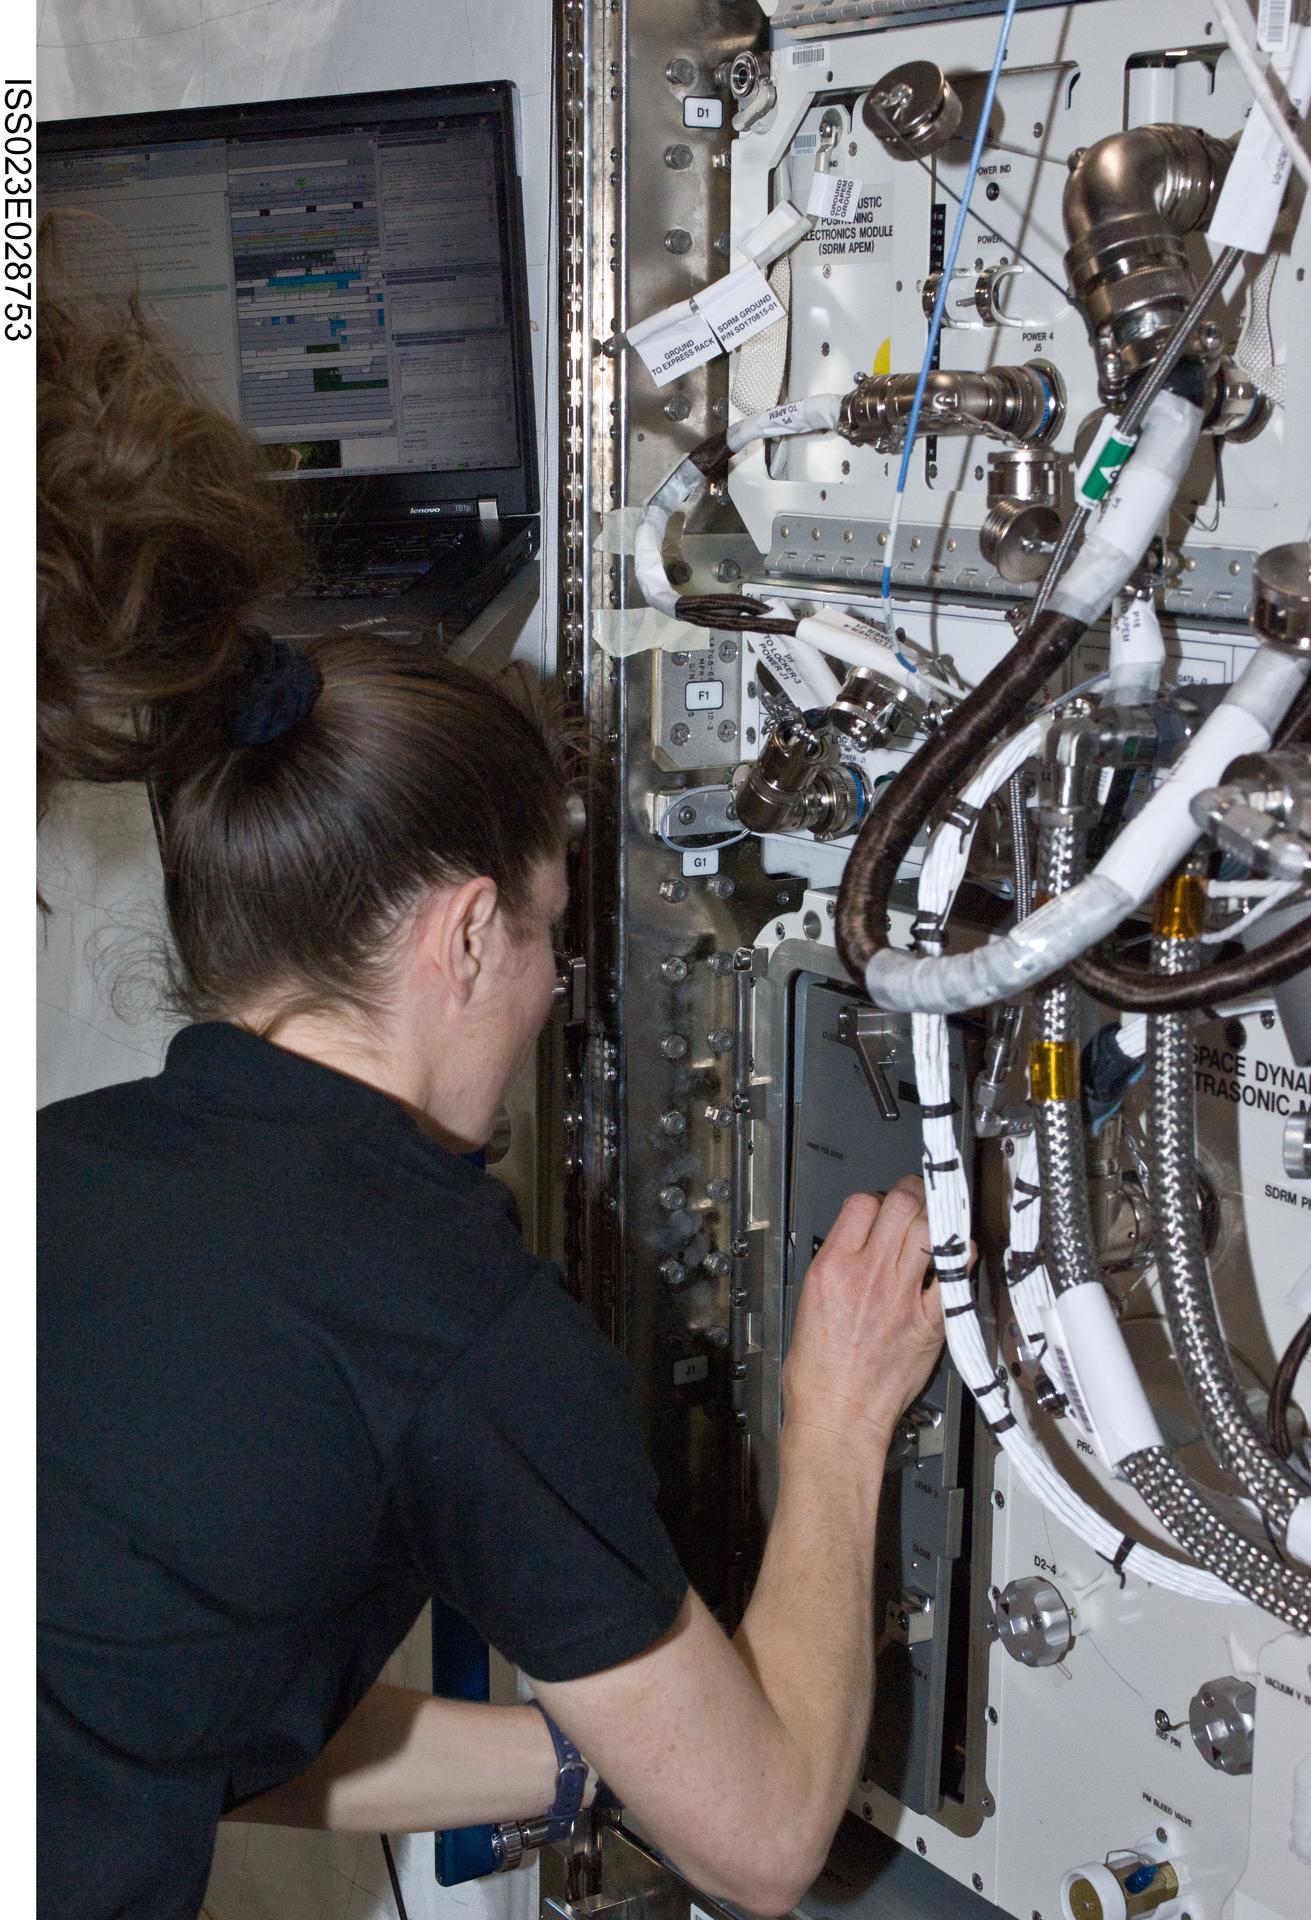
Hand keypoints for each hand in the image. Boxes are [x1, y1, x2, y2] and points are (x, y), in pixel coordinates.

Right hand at [782, 1176, 943, 1457]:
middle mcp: (868, 1274)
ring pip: (930, 1229)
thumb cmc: (816, 1375)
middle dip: (912, 1194)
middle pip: (901, 1205)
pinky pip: (955, 1274)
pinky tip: (959, 1255)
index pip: (861, 1204)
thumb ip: (836, 1269)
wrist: (836, 1418)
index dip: (875, 1200)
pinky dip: (961, 1258)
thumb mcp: (808, 1305)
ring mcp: (901, 1295)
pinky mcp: (929, 1321)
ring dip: (936, 1218)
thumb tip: (856, 1249)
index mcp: (832, 1268)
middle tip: (917, 1199)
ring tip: (937, 1220)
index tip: (882, 1208)